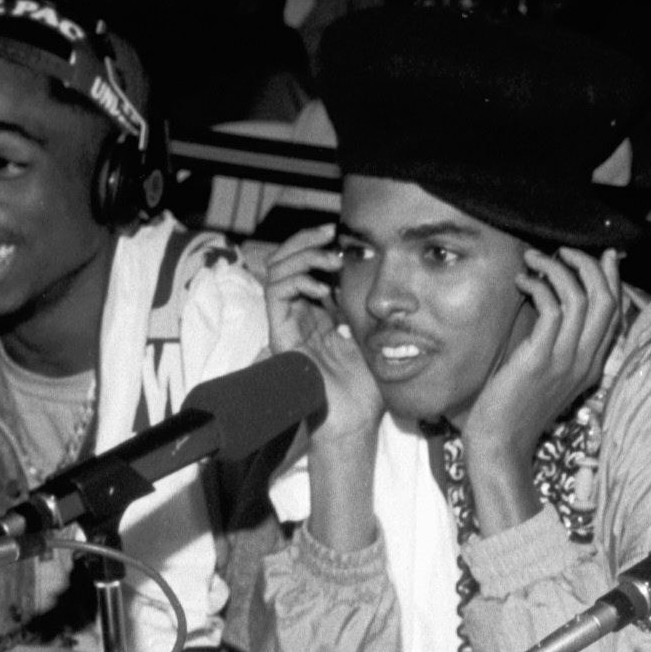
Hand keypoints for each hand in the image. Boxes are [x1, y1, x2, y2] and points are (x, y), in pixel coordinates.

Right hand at [262, 224, 381, 440]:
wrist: (356, 419)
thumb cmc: (367, 383)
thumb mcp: (372, 331)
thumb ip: (366, 304)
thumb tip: (374, 271)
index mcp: (318, 312)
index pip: (305, 265)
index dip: (317, 244)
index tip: (341, 233)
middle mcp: (299, 315)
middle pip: (285, 262)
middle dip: (305, 240)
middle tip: (329, 232)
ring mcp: (287, 325)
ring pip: (277, 272)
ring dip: (302, 256)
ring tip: (330, 259)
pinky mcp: (281, 337)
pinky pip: (276, 296)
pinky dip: (297, 282)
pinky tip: (323, 288)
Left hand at [462, 248, 621, 531]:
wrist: (500, 446)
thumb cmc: (514, 411)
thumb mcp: (545, 377)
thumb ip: (555, 348)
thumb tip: (551, 313)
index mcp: (591, 365)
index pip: (615, 313)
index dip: (611, 279)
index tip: (602, 256)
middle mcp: (585, 361)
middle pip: (606, 299)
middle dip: (587, 265)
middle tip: (563, 251)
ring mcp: (565, 360)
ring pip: (581, 297)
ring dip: (558, 268)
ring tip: (534, 259)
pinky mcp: (541, 358)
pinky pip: (552, 307)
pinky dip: (539, 285)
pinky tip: (522, 282)